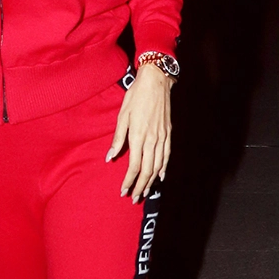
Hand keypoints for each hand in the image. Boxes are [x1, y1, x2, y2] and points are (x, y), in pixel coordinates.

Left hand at [106, 64, 171, 201]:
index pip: (134, 166)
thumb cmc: (136, 96)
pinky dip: (164, 167)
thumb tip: (110, 157)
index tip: (123, 191)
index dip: (129, 181)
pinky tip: (161, 175)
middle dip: (141, 185)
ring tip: (146, 190)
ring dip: (152, 180)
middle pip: (147, 170)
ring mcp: (162, 136)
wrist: (156, 81)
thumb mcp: (122, 115)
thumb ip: (118, 138)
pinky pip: (167, 155)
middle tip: (134, 197)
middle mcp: (152, 139)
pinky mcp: (168, 132)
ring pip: (158, 165)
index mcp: (139, 135)